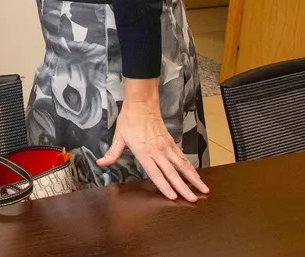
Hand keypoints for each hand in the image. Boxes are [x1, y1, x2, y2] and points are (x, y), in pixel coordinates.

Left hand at [97, 82, 208, 201]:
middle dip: (183, 187)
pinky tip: (196, 175)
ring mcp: (166, 147)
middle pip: (172, 173)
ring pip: (182, 165)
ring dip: (193, 178)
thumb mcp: (118, 138)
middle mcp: (158, 152)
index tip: (173, 197)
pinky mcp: (171, 143)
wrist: (142, 105)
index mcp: (144, 152)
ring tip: (203, 189)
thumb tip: (101, 163)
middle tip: (193, 199)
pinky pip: (183, 157)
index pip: (156, 173)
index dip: (164, 186)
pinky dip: (190, 167)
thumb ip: (112, 153)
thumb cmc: (129, 121)